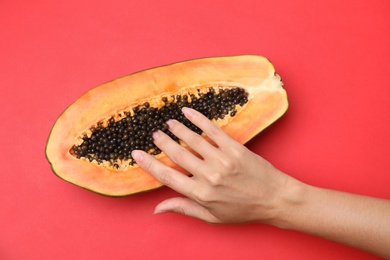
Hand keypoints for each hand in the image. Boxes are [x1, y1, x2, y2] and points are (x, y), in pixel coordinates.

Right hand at [132, 107, 292, 223]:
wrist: (275, 199)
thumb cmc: (243, 210)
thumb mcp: (211, 217)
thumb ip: (184, 208)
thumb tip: (157, 208)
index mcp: (201, 194)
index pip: (167, 177)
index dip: (149, 165)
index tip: (136, 154)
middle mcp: (209, 176)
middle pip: (178, 155)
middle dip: (162, 143)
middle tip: (154, 134)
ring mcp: (223, 160)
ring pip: (193, 140)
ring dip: (178, 130)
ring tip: (168, 123)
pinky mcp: (235, 148)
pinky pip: (213, 130)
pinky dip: (199, 119)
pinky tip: (188, 112)